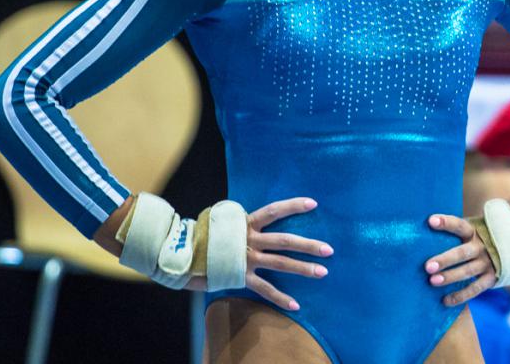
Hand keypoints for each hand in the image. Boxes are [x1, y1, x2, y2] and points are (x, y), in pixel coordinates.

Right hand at [203, 197, 333, 311]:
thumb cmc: (203, 234)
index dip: (293, 206)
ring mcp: (246, 259)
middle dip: (308, 245)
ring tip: (323, 272)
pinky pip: (264, 288)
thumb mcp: (222, 220)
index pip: (274, 211)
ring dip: (303, 268)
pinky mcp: (240, 276)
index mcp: (246, 223)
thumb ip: (241, 220)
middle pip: (285, 240)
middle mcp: (249, 240)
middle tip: (329, 249)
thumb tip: (254, 217)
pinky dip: (280, 297)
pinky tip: (296, 305)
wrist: (180, 252)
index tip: (313, 203)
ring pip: (280, 263)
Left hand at [425, 214, 496, 306]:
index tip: (430, 221)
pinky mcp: (491, 278)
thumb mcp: (470, 230)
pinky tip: (445, 300)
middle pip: (462, 253)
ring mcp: (487, 263)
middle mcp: (481, 246)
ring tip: (432, 281)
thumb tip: (421, 230)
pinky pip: (475, 288)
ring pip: (467, 271)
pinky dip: (460, 296)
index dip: (446, 223)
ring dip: (450, 277)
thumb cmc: (475, 239)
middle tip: (427, 266)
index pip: (459, 225)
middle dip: (445, 259)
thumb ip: (452, 232)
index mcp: (473, 231)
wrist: (509, 249)